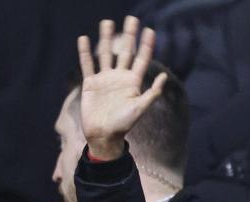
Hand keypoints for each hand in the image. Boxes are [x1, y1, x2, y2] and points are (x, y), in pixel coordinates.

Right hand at [77, 16, 166, 159]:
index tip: (150, 30)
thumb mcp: (140, 108)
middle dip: (129, 35)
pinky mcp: (90, 84)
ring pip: (106, 54)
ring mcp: (105, 79)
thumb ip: (152, 93)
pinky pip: (88, 64)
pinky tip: (84, 39)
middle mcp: (120, 78)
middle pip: (125, 51)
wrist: (104, 135)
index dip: (146, 45)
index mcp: (133, 82)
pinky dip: (85, 52)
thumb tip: (165, 76)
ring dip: (107, 38)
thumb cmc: (124, 124)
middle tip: (132, 18)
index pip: (142, 59)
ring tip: (107, 22)